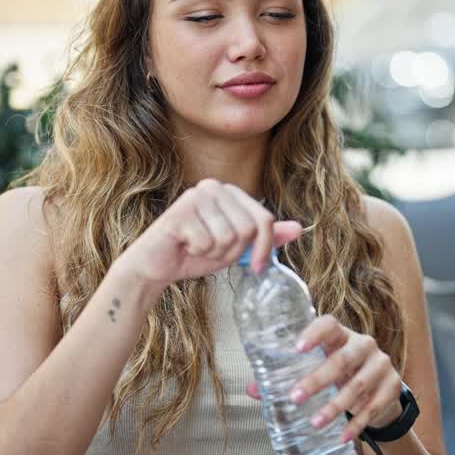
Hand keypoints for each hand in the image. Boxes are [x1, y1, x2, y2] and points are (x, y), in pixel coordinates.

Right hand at [116, 179, 301, 290]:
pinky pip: (207, 242)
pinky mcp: (180, 212)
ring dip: (214, 253)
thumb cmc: (194, 254)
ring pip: (228, 236)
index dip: (264, 248)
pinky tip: (184, 246)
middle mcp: (213, 187)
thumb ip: (265, 237)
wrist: (155, 266)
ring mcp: (195, 197)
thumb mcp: (237, 248)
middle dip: (233, 252)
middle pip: (248, 229)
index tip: (257, 267)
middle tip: (210, 251)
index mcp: (229, 192)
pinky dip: (196, 253)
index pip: (264, 218)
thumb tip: (299, 229)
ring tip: (196, 247)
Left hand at [245, 315, 402, 443]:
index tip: (297, 348)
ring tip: (315, 423)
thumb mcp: (318, 369)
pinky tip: (342, 436)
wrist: (381, 389)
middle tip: (295, 397)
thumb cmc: (340, 374)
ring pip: (358, 386)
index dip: (314, 333)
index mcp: (341, 335)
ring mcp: (381, 365)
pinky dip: (356, 424)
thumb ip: (287, 376)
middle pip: (342, 360)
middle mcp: (364, 345)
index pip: (329, 324)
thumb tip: (252, 390)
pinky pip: (373, 408)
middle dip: (318, 380)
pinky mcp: (393, 387)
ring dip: (335, 407)